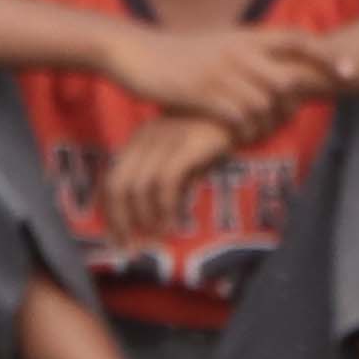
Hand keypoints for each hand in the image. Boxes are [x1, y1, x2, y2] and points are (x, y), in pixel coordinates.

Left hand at [94, 103, 243, 253]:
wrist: (247, 108)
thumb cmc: (217, 137)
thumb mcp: (187, 159)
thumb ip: (170, 183)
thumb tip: (159, 219)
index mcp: (141, 139)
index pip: (112, 179)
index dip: (111, 213)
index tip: (118, 239)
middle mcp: (146, 137)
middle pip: (117, 185)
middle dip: (120, 221)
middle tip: (129, 249)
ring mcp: (165, 139)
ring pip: (137, 186)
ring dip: (143, 219)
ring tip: (154, 240)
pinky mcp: (186, 144)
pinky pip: (165, 182)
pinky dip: (165, 208)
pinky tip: (171, 226)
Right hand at [111, 19, 340, 143]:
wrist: (134, 51)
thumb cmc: (176, 52)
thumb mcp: (215, 43)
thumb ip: (244, 51)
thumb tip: (270, 63)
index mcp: (244, 35)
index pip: (297, 39)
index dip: (326, 55)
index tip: (349, 72)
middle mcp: (238, 51)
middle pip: (290, 76)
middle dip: (302, 99)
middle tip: (302, 115)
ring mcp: (221, 73)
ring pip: (266, 104)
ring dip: (270, 123)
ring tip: (262, 130)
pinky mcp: (202, 95)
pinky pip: (238, 119)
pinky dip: (245, 132)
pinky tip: (239, 137)